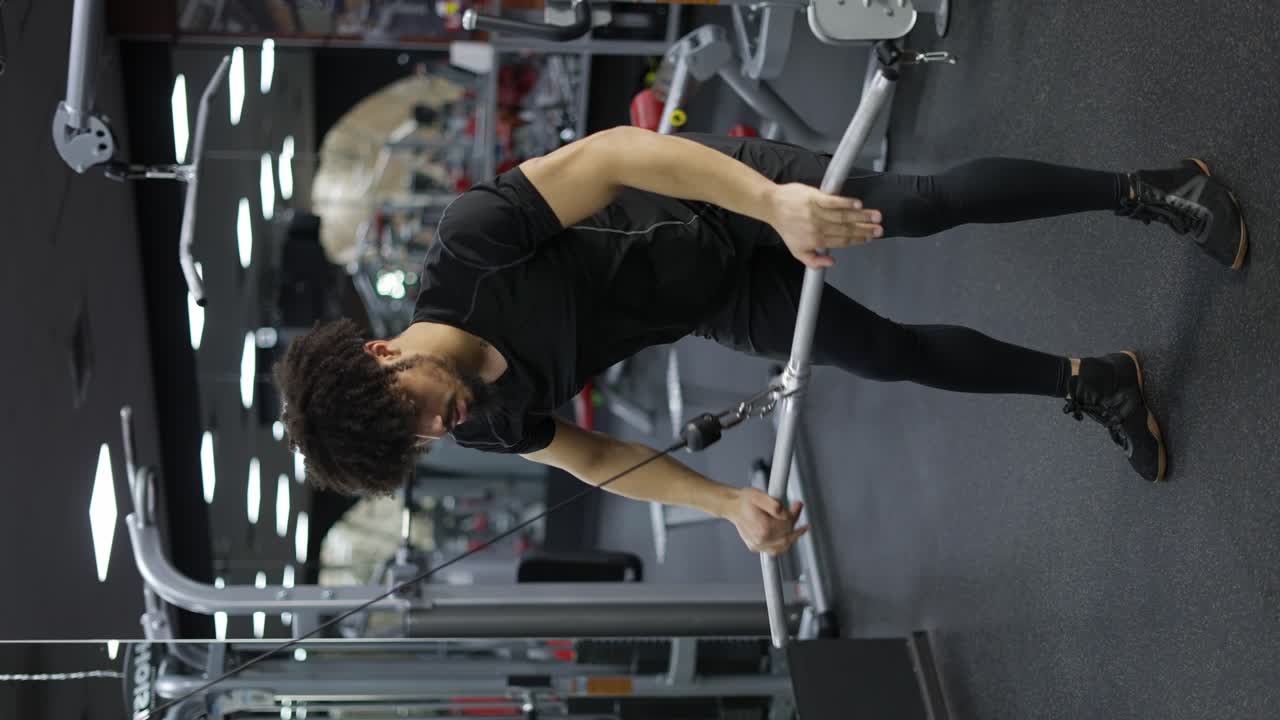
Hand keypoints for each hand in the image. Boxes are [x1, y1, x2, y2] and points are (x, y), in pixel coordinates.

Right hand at [727, 487, 809, 556]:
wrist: (732, 506)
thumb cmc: (744, 500)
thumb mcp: (760, 496)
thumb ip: (775, 506)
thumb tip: (786, 514)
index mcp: (764, 528)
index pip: (787, 524)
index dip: (795, 514)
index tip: (798, 505)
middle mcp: (761, 540)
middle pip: (787, 535)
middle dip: (795, 524)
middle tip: (798, 511)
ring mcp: (758, 545)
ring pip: (783, 546)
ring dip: (792, 537)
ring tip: (799, 529)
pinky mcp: (756, 547)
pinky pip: (774, 550)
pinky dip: (783, 545)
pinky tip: (787, 538)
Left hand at [767, 183, 882, 268]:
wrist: (772, 206)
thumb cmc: (786, 227)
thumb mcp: (797, 250)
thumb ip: (813, 260)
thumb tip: (831, 263)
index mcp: (816, 241)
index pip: (842, 241)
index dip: (858, 240)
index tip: (869, 238)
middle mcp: (818, 227)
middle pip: (846, 229)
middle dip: (865, 230)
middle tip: (879, 230)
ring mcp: (817, 212)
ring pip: (844, 216)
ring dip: (862, 216)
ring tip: (876, 216)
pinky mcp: (815, 197)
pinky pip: (834, 201)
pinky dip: (847, 203)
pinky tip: (859, 204)